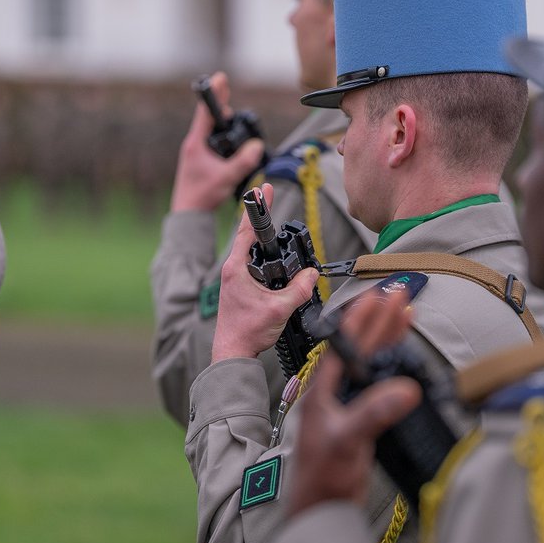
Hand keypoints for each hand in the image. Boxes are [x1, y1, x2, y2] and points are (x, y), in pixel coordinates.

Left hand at [170, 71, 265, 211]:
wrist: (188, 213)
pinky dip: (220, 137)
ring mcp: (194, 151)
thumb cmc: (202, 195)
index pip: (206, 113)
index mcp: (196, 143)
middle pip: (210, 119)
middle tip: (232, 107)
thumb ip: (243, 161)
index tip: (221, 78)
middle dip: (223, 111)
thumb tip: (255, 145)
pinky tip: (227, 142)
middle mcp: (193, 144)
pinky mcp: (198, 159)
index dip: (215, 94)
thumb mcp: (226, 177)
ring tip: (232, 122)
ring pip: (210, 131)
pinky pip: (210, 141)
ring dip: (222, 125)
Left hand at [211, 183, 320, 361]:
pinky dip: (263, 260)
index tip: (263, 190)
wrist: (232, 352)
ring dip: (264, 244)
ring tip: (277, 232)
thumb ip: (299, 288)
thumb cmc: (247, 332)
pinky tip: (273, 262)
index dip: (258, 209)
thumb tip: (311, 273)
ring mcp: (234, 278)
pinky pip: (252, 265)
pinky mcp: (238, 287)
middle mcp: (232, 270)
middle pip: (249, 238)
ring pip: (251, 253)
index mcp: (236, 268)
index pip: (248, 231)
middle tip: (270, 202)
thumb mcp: (280, 308)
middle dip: (263, 223)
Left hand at [287, 292, 421, 516]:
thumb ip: (373, 414)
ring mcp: (347, 405)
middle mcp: (334, 392)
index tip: (382, 296)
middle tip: (400, 294)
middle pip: (360, 346)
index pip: (346, 344)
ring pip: (370, 361)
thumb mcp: (346, 440)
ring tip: (405, 314)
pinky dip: (392, 365)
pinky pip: (378, 382)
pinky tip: (402, 357)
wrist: (320, 510)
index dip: (365, 318)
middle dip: (380, 319)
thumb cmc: (321, 477)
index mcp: (324, 389)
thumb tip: (405, 389)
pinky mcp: (360, 420)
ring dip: (387, 337)